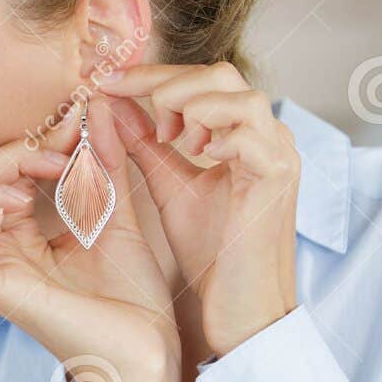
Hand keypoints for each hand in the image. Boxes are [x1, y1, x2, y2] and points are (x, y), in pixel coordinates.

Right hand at [0, 95, 181, 381]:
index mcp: (21, 236)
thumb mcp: (117, 213)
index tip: (73, 128)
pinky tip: (10, 212)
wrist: (148, 351)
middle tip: (57, 156)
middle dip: (4, 156)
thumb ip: (103, 163)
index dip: (25, 142)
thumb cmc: (134, 299)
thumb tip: (98, 106)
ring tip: (26, 185)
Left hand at [95, 63, 299, 357]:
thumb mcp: (171, 187)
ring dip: (189, 110)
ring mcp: (279, 155)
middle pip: (220, 74)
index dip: (151, 74)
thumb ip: (146, 146)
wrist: (243, 307)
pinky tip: (196, 155)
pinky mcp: (278, 179)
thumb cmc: (213, 253)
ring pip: (238, 96)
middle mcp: (267, 136)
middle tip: (123, 107)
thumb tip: (113, 105)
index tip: (102, 80)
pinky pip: (251, 135)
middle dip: (162, 84)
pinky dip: (216, 136)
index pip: (202, 78)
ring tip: (169, 143)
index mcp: (243, 134)